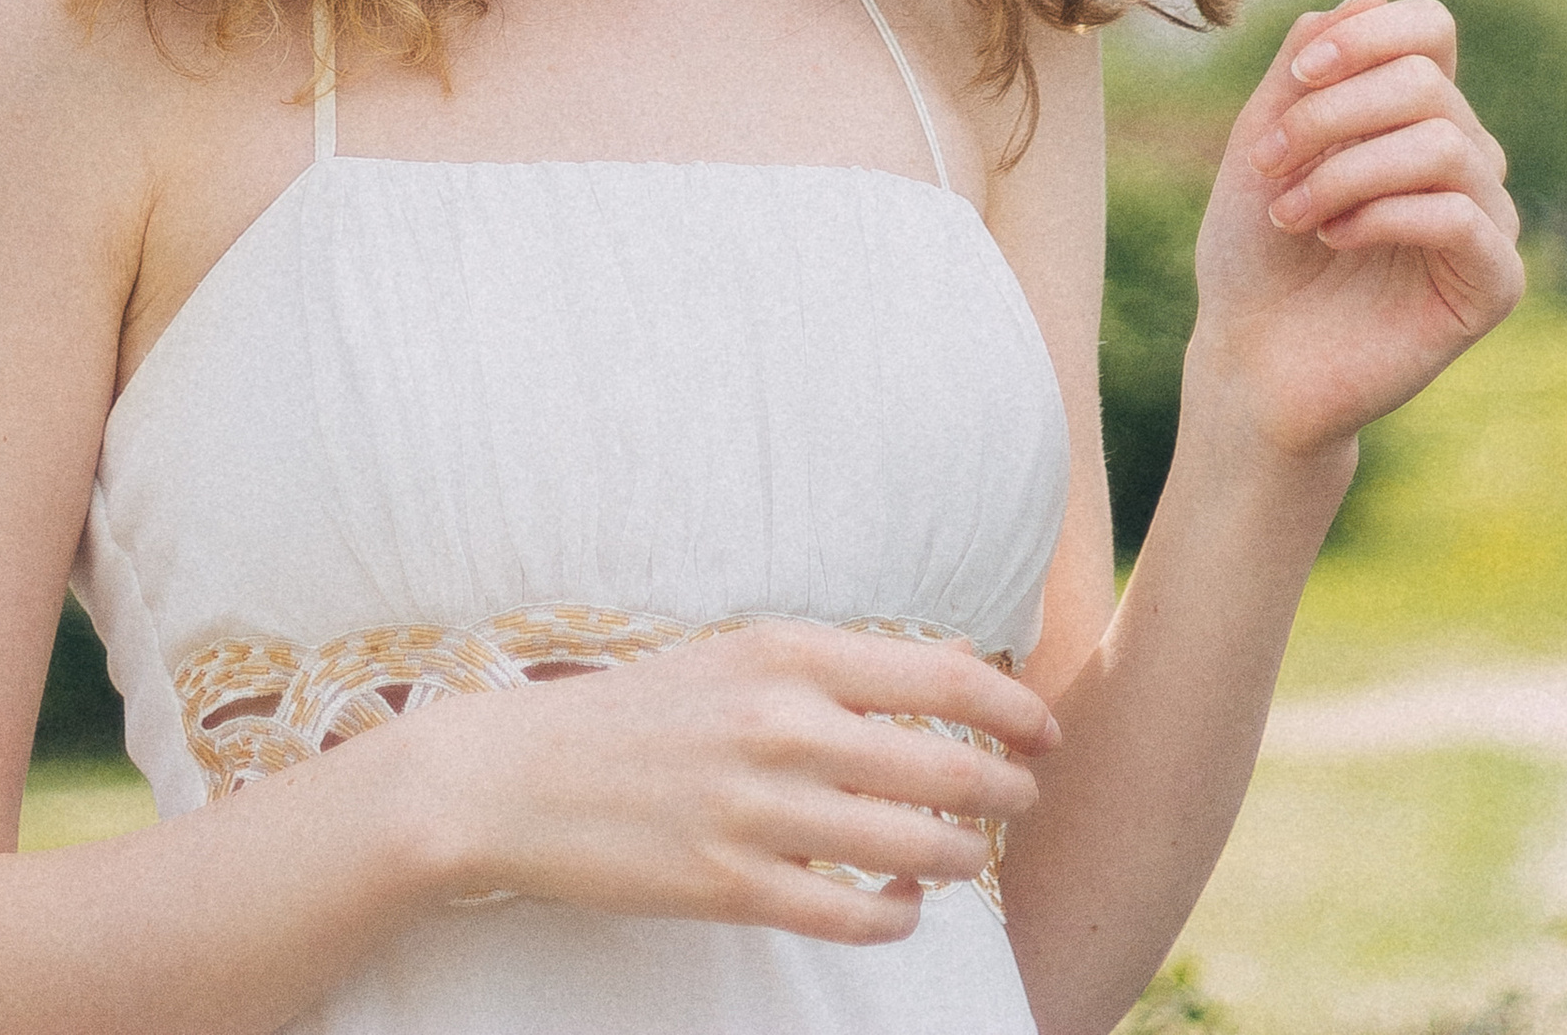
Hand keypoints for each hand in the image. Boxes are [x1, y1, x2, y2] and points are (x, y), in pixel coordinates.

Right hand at [410, 622, 1056, 945]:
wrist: (522, 777)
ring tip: (965, 853)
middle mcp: (785, 724)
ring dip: (961, 855)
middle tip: (1026, 798)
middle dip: (1009, 789)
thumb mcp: (739, 654)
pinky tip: (900, 900)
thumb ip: (833, 668)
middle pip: (949, 765)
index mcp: (790, 651)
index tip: (1044, 729)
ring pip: (917, 844)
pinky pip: (857, 915)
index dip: (1014, 708)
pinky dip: (899, 913)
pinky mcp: (733, 885)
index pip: (944, 676)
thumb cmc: (641, 711)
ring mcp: (759, 809)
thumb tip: (943, 678)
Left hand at [1185, 0, 1523, 463]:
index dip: (1368, 36)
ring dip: (1348, 170)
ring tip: (1293, 212)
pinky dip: (1386, 215)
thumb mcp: (1262, 136)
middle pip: (1425, 82)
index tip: (1299, 75)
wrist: (1251, 358)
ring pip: (1444, 144)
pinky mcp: (1494, 284)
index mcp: (1413, 113)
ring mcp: (1485, 220)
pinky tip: (1335, 239)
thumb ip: (1307, 64)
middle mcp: (1463, 155)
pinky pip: (1463, 216)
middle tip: (1268, 163)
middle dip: (1332, 113)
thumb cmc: (1254, 249)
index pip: (1430, 29)